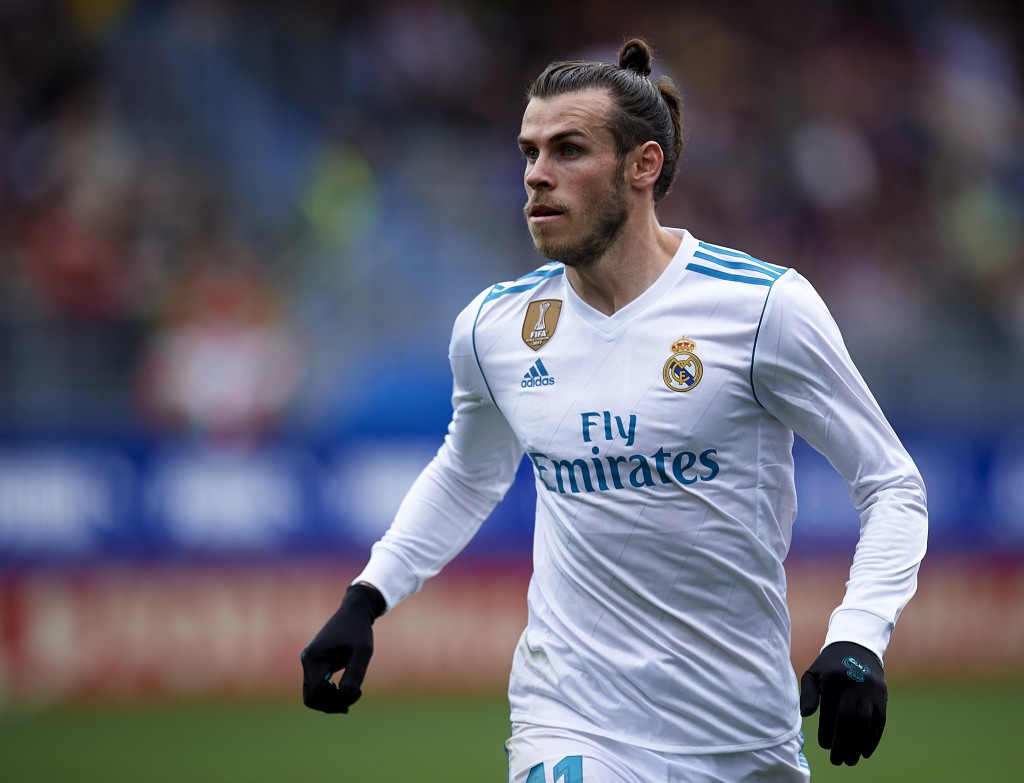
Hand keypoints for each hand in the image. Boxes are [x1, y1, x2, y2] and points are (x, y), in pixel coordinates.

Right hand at [300, 583, 385, 713]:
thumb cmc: (359, 630)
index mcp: (315, 658)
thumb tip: (346, 696)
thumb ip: (355, 674)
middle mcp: (307, 661)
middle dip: (332, 704)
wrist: (354, 611)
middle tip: (354, 697)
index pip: (318, 692)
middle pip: (312, 697)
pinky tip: (345, 691)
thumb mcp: (363, 652)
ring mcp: (309, 662)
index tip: (357, 691)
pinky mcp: (314, 662)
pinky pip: (316, 686)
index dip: (337, 699)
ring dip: (330, 700)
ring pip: (312, 694)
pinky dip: (328, 693)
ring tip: (351, 695)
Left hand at [799, 641, 886, 765]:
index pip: (830, 713)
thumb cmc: (829, 665)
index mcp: (833, 681)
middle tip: (837, 761)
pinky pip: (879, 722)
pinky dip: (873, 739)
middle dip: (842, 744)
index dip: (827, 732)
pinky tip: (865, 752)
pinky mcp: (882, 697)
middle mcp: (853, 686)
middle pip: (848, 721)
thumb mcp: (813, 673)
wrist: (856, 646)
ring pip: (865, 723)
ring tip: (850, 760)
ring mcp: (870, 692)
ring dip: (858, 745)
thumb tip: (805, 715)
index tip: (824, 746)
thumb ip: (808, 694)